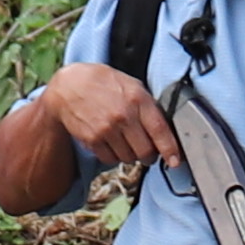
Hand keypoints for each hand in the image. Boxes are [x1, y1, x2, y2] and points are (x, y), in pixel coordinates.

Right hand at [32, 57, 171, 174]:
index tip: (175, 161)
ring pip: (129, 158)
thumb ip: (148, 106)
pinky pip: (111, 159)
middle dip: (150, 156)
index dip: (170, 149)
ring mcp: (107, 129)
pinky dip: (114, 156)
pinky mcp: (92, 139)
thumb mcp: (131, 85)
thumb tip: (165, 130)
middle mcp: (123, 115)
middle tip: (148, 153)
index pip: (159, 130)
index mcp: (137, 99)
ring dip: (131, 155)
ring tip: (125, 142)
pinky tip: (112, 143)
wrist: (69, 86)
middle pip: (145, 151)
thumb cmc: (104, 83)